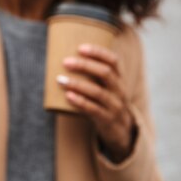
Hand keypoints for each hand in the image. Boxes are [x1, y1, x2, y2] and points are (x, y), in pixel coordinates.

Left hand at [57, 44, 135, 161]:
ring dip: (77, 84)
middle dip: (84, 65)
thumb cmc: (105, 103)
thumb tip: (62, 59)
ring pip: (98, 92)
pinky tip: (68, 96)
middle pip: (105, 73)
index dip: (98, 52)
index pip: (113, 61)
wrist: (121, 132)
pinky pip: (94, 110)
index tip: (80, 48)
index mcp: (119, 79)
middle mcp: (119, 91)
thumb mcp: (106, 87)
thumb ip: (91, 75)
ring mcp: (115, 106)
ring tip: (60, 79)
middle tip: (66, 62)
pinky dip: (80, 102)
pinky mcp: (107, 120)